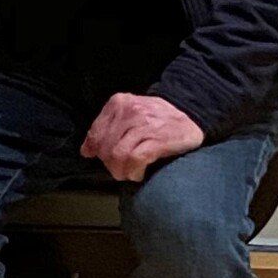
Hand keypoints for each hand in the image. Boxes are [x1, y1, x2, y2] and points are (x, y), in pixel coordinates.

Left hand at [81, 92, 202, 182]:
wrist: (192, 114)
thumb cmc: (158, 118)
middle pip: (106, 147)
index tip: (104, 159)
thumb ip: (108, 127)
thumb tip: (86, 150)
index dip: (97, 151)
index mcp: (119, 103)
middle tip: (120, 170)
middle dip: (110, 164)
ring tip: (129, 173)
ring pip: (118, 155)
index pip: (95, 133)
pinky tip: (139, 173)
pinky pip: (136, 159)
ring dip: (121, 171)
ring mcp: (144, 124)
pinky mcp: (158, 139)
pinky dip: (134, 171)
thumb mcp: (130, 113)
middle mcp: (130, 111)